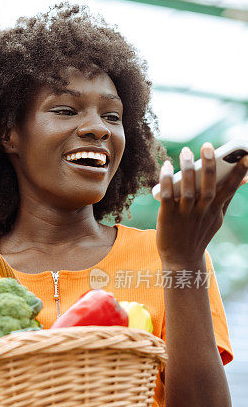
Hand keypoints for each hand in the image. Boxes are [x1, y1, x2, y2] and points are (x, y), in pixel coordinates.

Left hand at [156, 142, 247, 266]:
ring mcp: (185, 215)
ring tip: (186, 152)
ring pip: (188, 191)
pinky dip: (166, 181)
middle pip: (208, 187)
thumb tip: (242, 180)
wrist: (181, 260)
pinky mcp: (168, 217)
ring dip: (188, 170)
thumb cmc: (199, 234)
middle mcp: (202, 212)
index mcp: (215, 210)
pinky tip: (166, 167)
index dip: (239, 173)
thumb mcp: (216, 219)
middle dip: (210, 166)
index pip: (230, 189)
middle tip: (208, 146)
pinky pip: (167, 196)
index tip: (247, 156)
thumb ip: (226, 199)